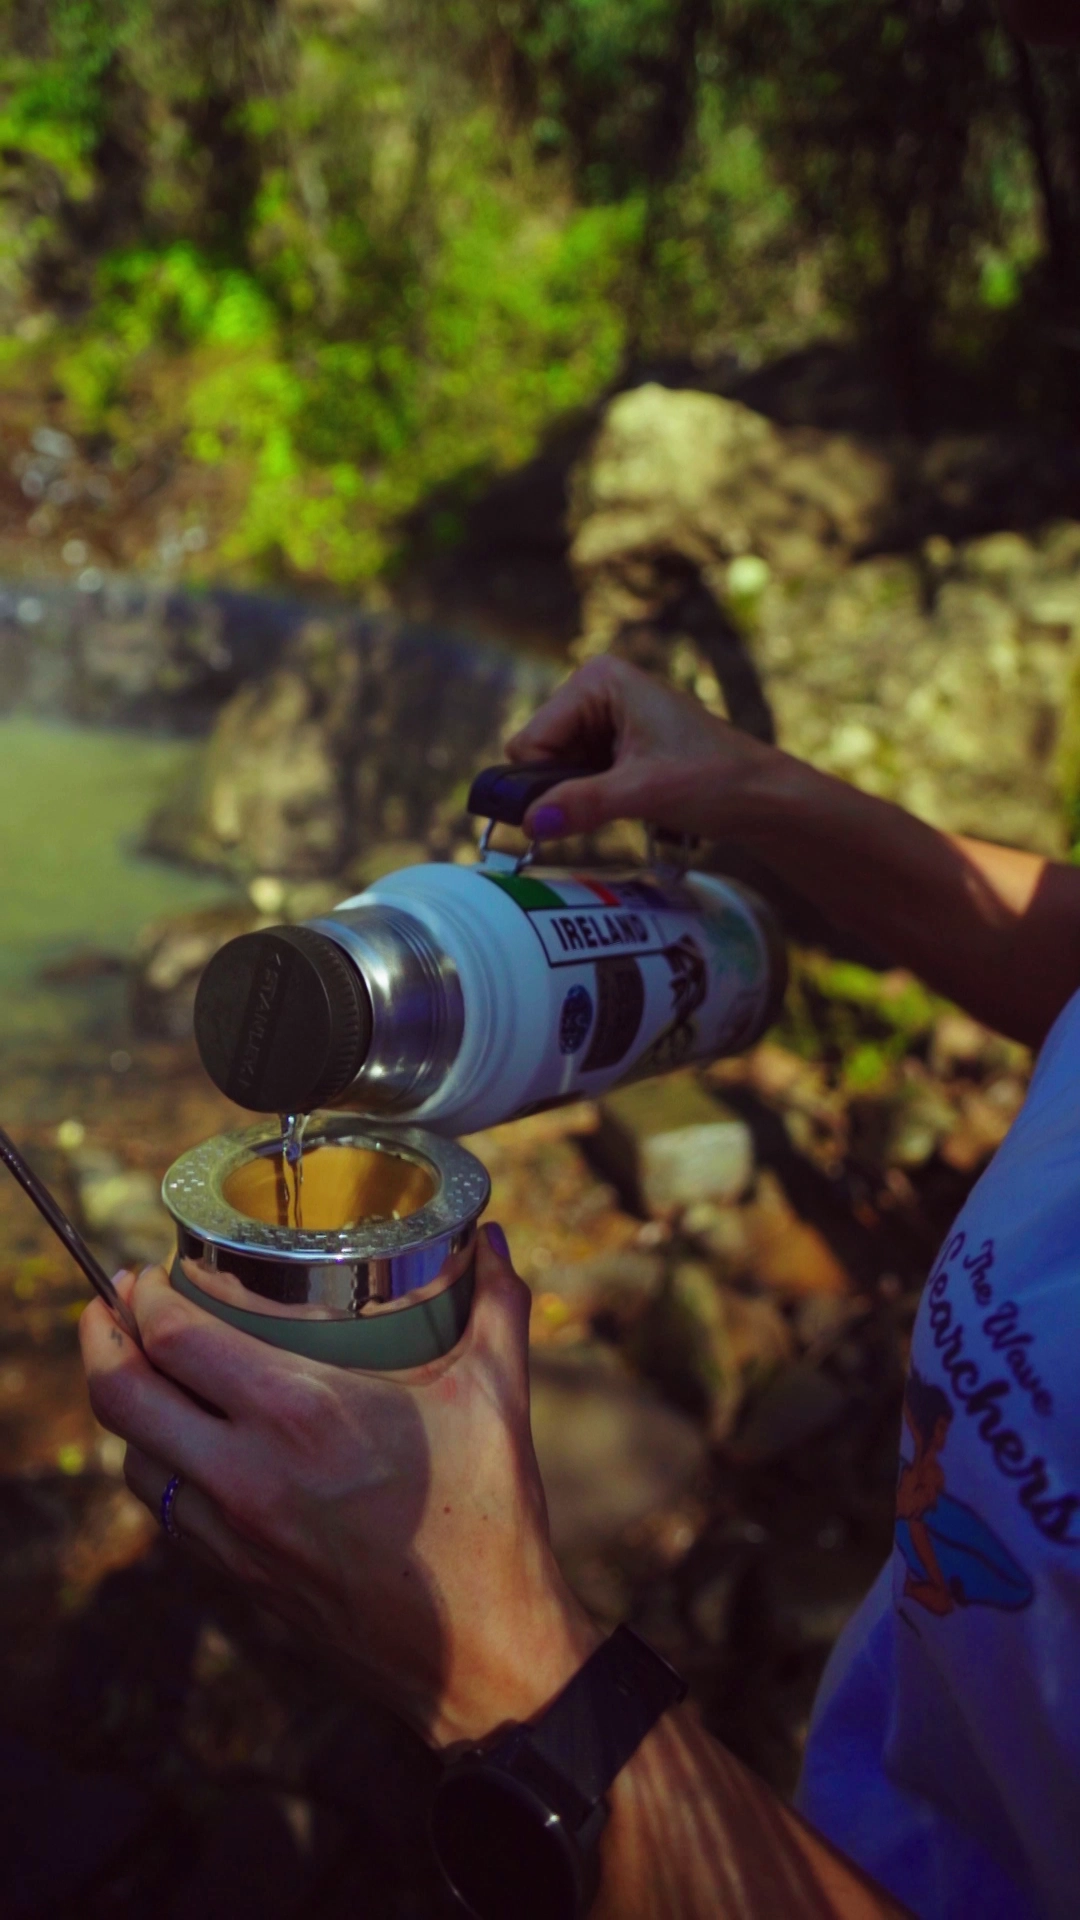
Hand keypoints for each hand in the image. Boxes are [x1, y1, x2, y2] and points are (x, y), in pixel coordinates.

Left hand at [79, 1228, 598, 1746]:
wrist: (477, 1653)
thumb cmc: (486, 1521)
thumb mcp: (496, 1396)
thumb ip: (496, 1306)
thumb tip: (495, 1240)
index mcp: (300, 1414)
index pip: (176, 1340)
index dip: (145, 1298)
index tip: (150, 1271)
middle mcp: (247, 1472)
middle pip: (122, 1397)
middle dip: (101, 1339)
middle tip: (111, 1303)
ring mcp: (234, 1534)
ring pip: (133, 1460)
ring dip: (127, 1409)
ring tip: (143, 1369)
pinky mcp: (238, 1578)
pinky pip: (167, 1513)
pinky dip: (161, 1468)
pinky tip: (188, 1446)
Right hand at [506, 655, 791, 844]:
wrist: (763, 796)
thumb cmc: (716, 779)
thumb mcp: (644, 792)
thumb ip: (583, 803)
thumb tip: (531, 823)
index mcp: (598, 679)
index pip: (531, 740)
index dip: (542, 782)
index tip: (563, 814)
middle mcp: (597, 689)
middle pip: (540, 754)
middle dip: (563, 787)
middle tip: (608, 806)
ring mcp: (606, 716)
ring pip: (556, 770)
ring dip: (580, 795)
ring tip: (626, 802)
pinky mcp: (617, 743)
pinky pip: (578, 776)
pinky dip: (592, 797)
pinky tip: (626, 802)